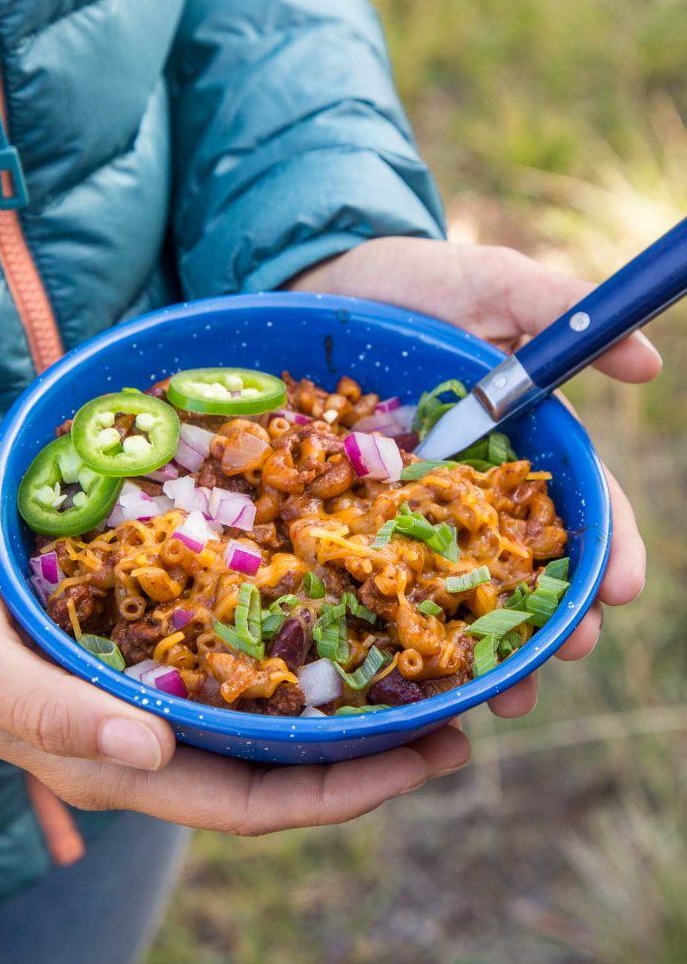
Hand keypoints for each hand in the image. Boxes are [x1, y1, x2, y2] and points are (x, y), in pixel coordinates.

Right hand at [0, 504, 469, 835]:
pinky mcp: (153, 637)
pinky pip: (243, 651)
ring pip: (270, 710)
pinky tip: (339, 608)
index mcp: (115, 761)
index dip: (343, 793)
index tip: (426, 760)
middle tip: (459, 713)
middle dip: (372, 749)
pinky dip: (298, 641)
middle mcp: (149, 733)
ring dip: (347, 695)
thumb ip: (51, 713)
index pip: (249, 803)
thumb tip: (152, 755)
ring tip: (422, 664)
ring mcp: (154, 685)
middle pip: (280, 764)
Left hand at [288, 237, 659, 717]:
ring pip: (459, 585)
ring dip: (490, 643)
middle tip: (568, 656)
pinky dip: (400, 620)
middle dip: (557, 617)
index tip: (621, 589)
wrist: (322, 281)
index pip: (581, 503)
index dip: (609, 546)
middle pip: (526, 563)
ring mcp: (415, 505)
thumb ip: (562, 310)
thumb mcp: (492, 282)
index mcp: (522, 440)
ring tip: (505, 692)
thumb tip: (650, 365)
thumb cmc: (416, 280)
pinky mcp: (357, 513)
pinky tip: (413, 665)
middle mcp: (475, 485)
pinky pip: (381, 571)